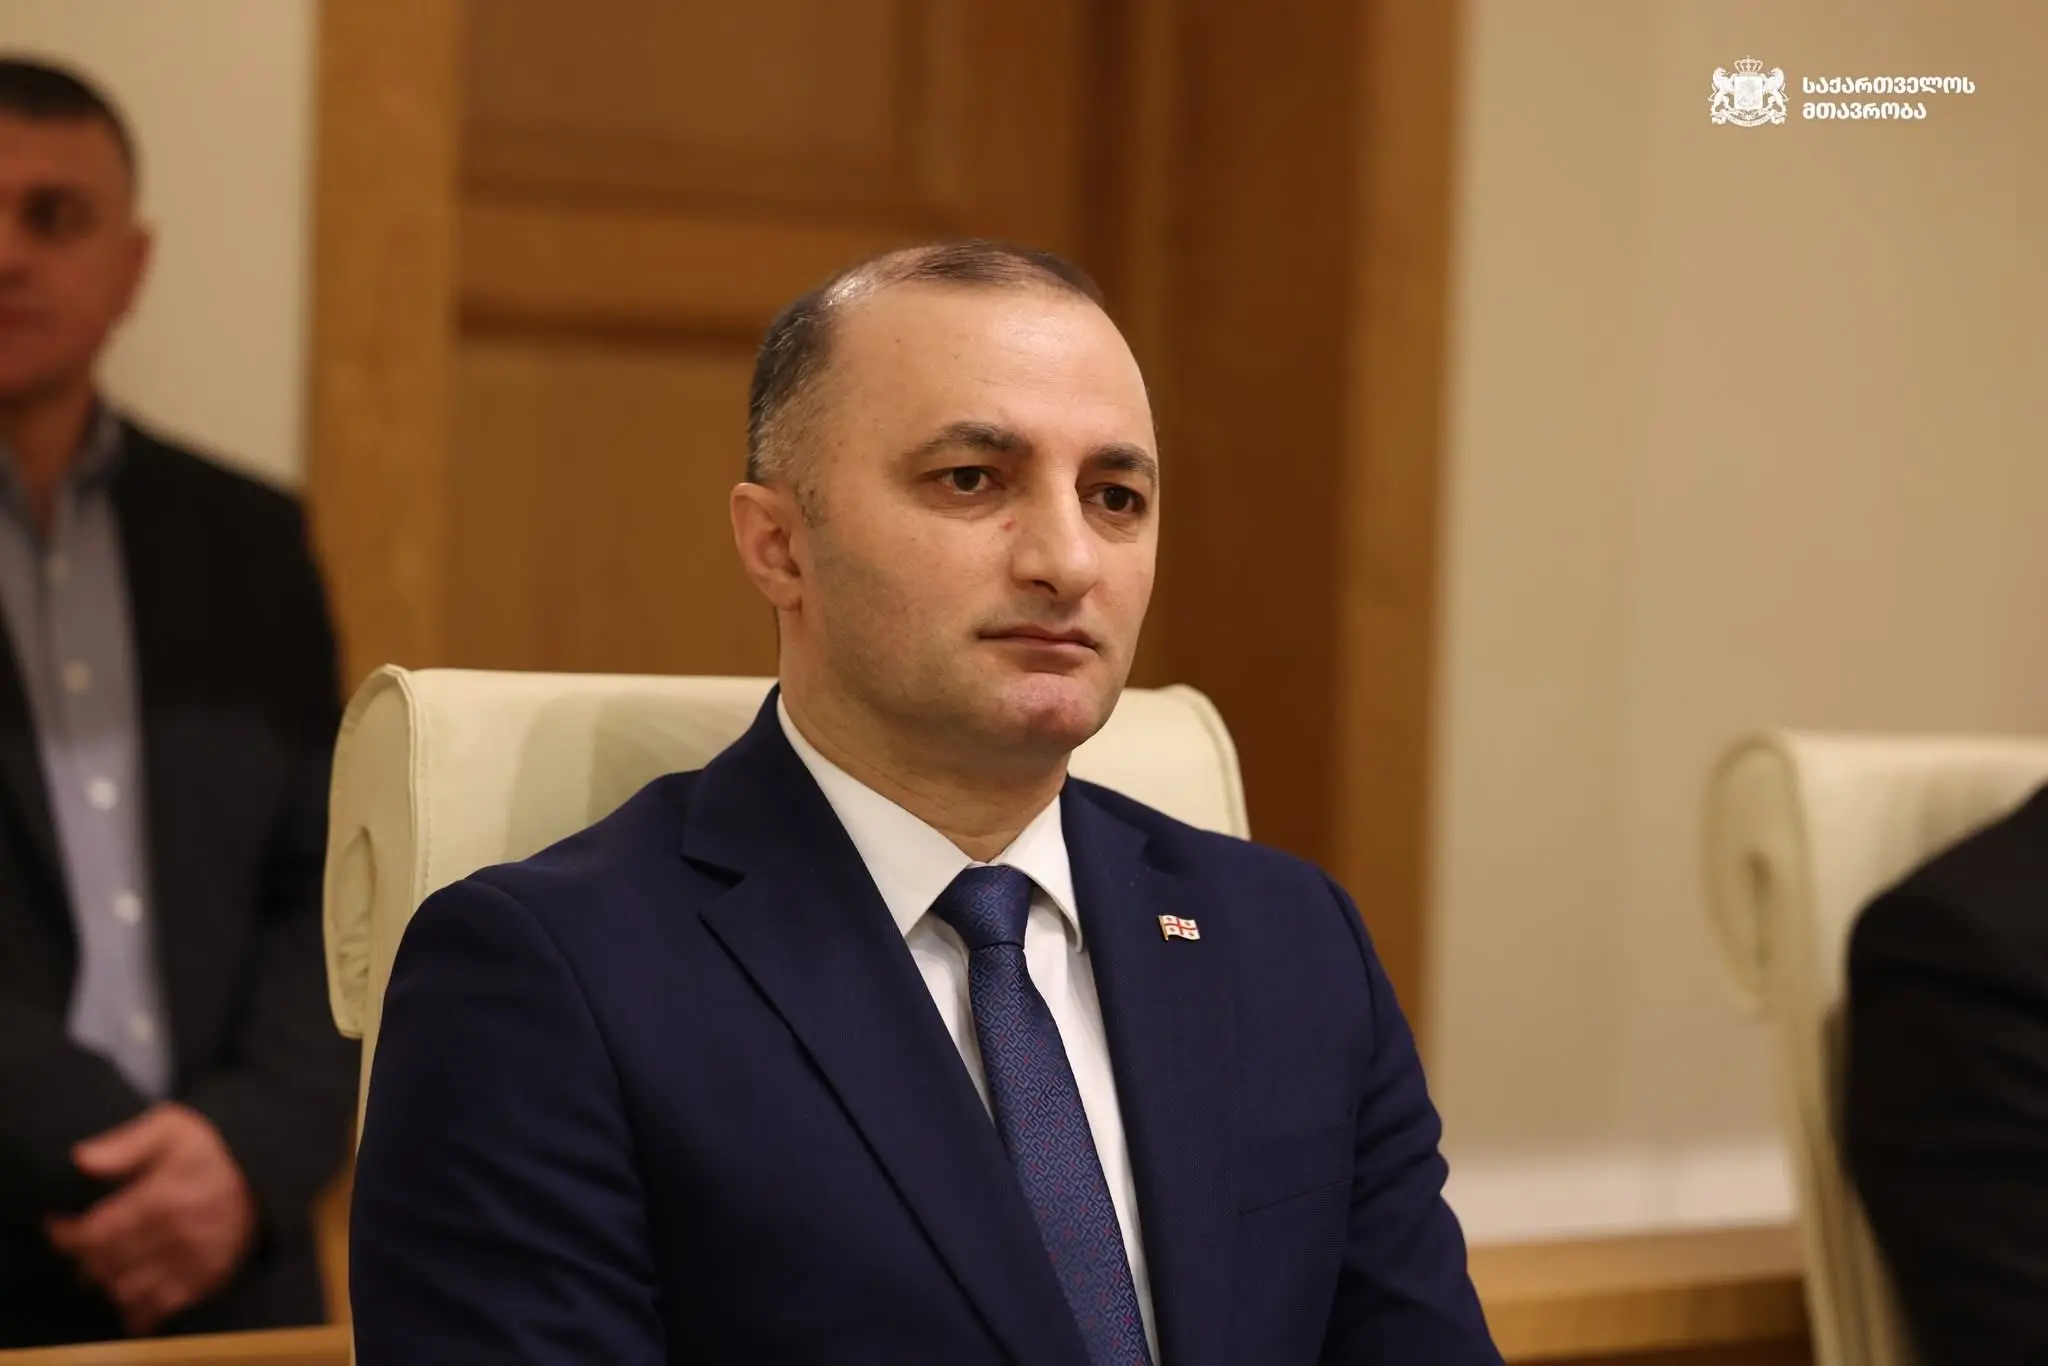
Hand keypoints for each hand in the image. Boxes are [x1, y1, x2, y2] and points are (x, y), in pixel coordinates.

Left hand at [46, 1103, 255, 1335]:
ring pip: (127, 1290)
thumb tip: (80, 1160)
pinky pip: (161, 1307)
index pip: (95, 1233)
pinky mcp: (209, 1278)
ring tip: (104, 1264)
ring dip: (107, 1281)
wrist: (263, 1168)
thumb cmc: (208, 1145)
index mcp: (163, 1198)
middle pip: (106, 1265)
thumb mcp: (169, 1127)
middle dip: (83, 1257)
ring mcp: (195, 1261)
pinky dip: (137, 1307)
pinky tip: (128, 1291)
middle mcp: (178, 1236)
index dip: (65, 1235)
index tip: (55, 1223)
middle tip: (81, 1244)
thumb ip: (125, 1143)